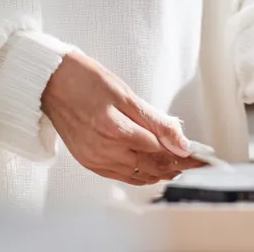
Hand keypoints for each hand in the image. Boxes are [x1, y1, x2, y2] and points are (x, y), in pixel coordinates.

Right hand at [41, 50, 204, 184]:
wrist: (49, 82)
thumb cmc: (86, 79)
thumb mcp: (125, 93)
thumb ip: (155, 120)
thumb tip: (182, 143)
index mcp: (116, 130)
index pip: (162, 152)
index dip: (185, 157)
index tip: (203, 158)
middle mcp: (105, 151)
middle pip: (152, 167)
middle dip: (177, 166)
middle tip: (198, 162)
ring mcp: (95, 160)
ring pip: (138, 175)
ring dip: (160, 171)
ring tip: (180, 165)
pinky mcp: (88, 162)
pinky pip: (121, 175)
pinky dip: (140, 174)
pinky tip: (151, 168)